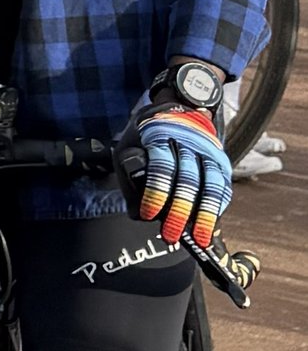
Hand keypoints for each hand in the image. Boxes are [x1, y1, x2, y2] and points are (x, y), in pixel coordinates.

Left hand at [119, 96, 231, 248]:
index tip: (147, 215)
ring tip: (199, 239)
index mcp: (159, 134)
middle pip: (187, 179)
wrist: (176, 111)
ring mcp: (208, 151)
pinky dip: (217, 206)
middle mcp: (188, 142)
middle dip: (179, 211)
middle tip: (170, 236)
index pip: (160, 166)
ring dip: (204, 215)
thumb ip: (129, 178)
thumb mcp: (127, 148)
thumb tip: (138, 215)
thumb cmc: (145, 139)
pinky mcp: (221, 161)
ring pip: (210, 185)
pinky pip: (223, 186)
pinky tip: (211, 223)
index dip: (155, 192)